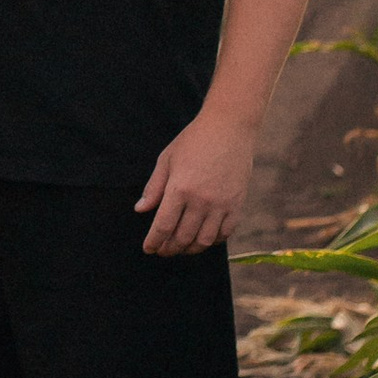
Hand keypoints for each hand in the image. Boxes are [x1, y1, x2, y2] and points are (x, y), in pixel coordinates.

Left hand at [136, 109, 259, 254]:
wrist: (230, 127)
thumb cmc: (194, 140)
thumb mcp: (167, 159)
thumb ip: (154, 187)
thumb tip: (140, 210)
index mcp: (179, 188)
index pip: (163, 226)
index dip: (154, 241)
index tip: (148, 248)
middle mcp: (201, 200)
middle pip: (182, 237)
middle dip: (169, 248)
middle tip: (163, 251)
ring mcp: (221, 204)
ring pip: (204, 240)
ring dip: (190, 249)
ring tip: (181, 248)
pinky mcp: (237, 204)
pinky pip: (225, 232)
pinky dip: (213, 241)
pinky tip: (204, 238)